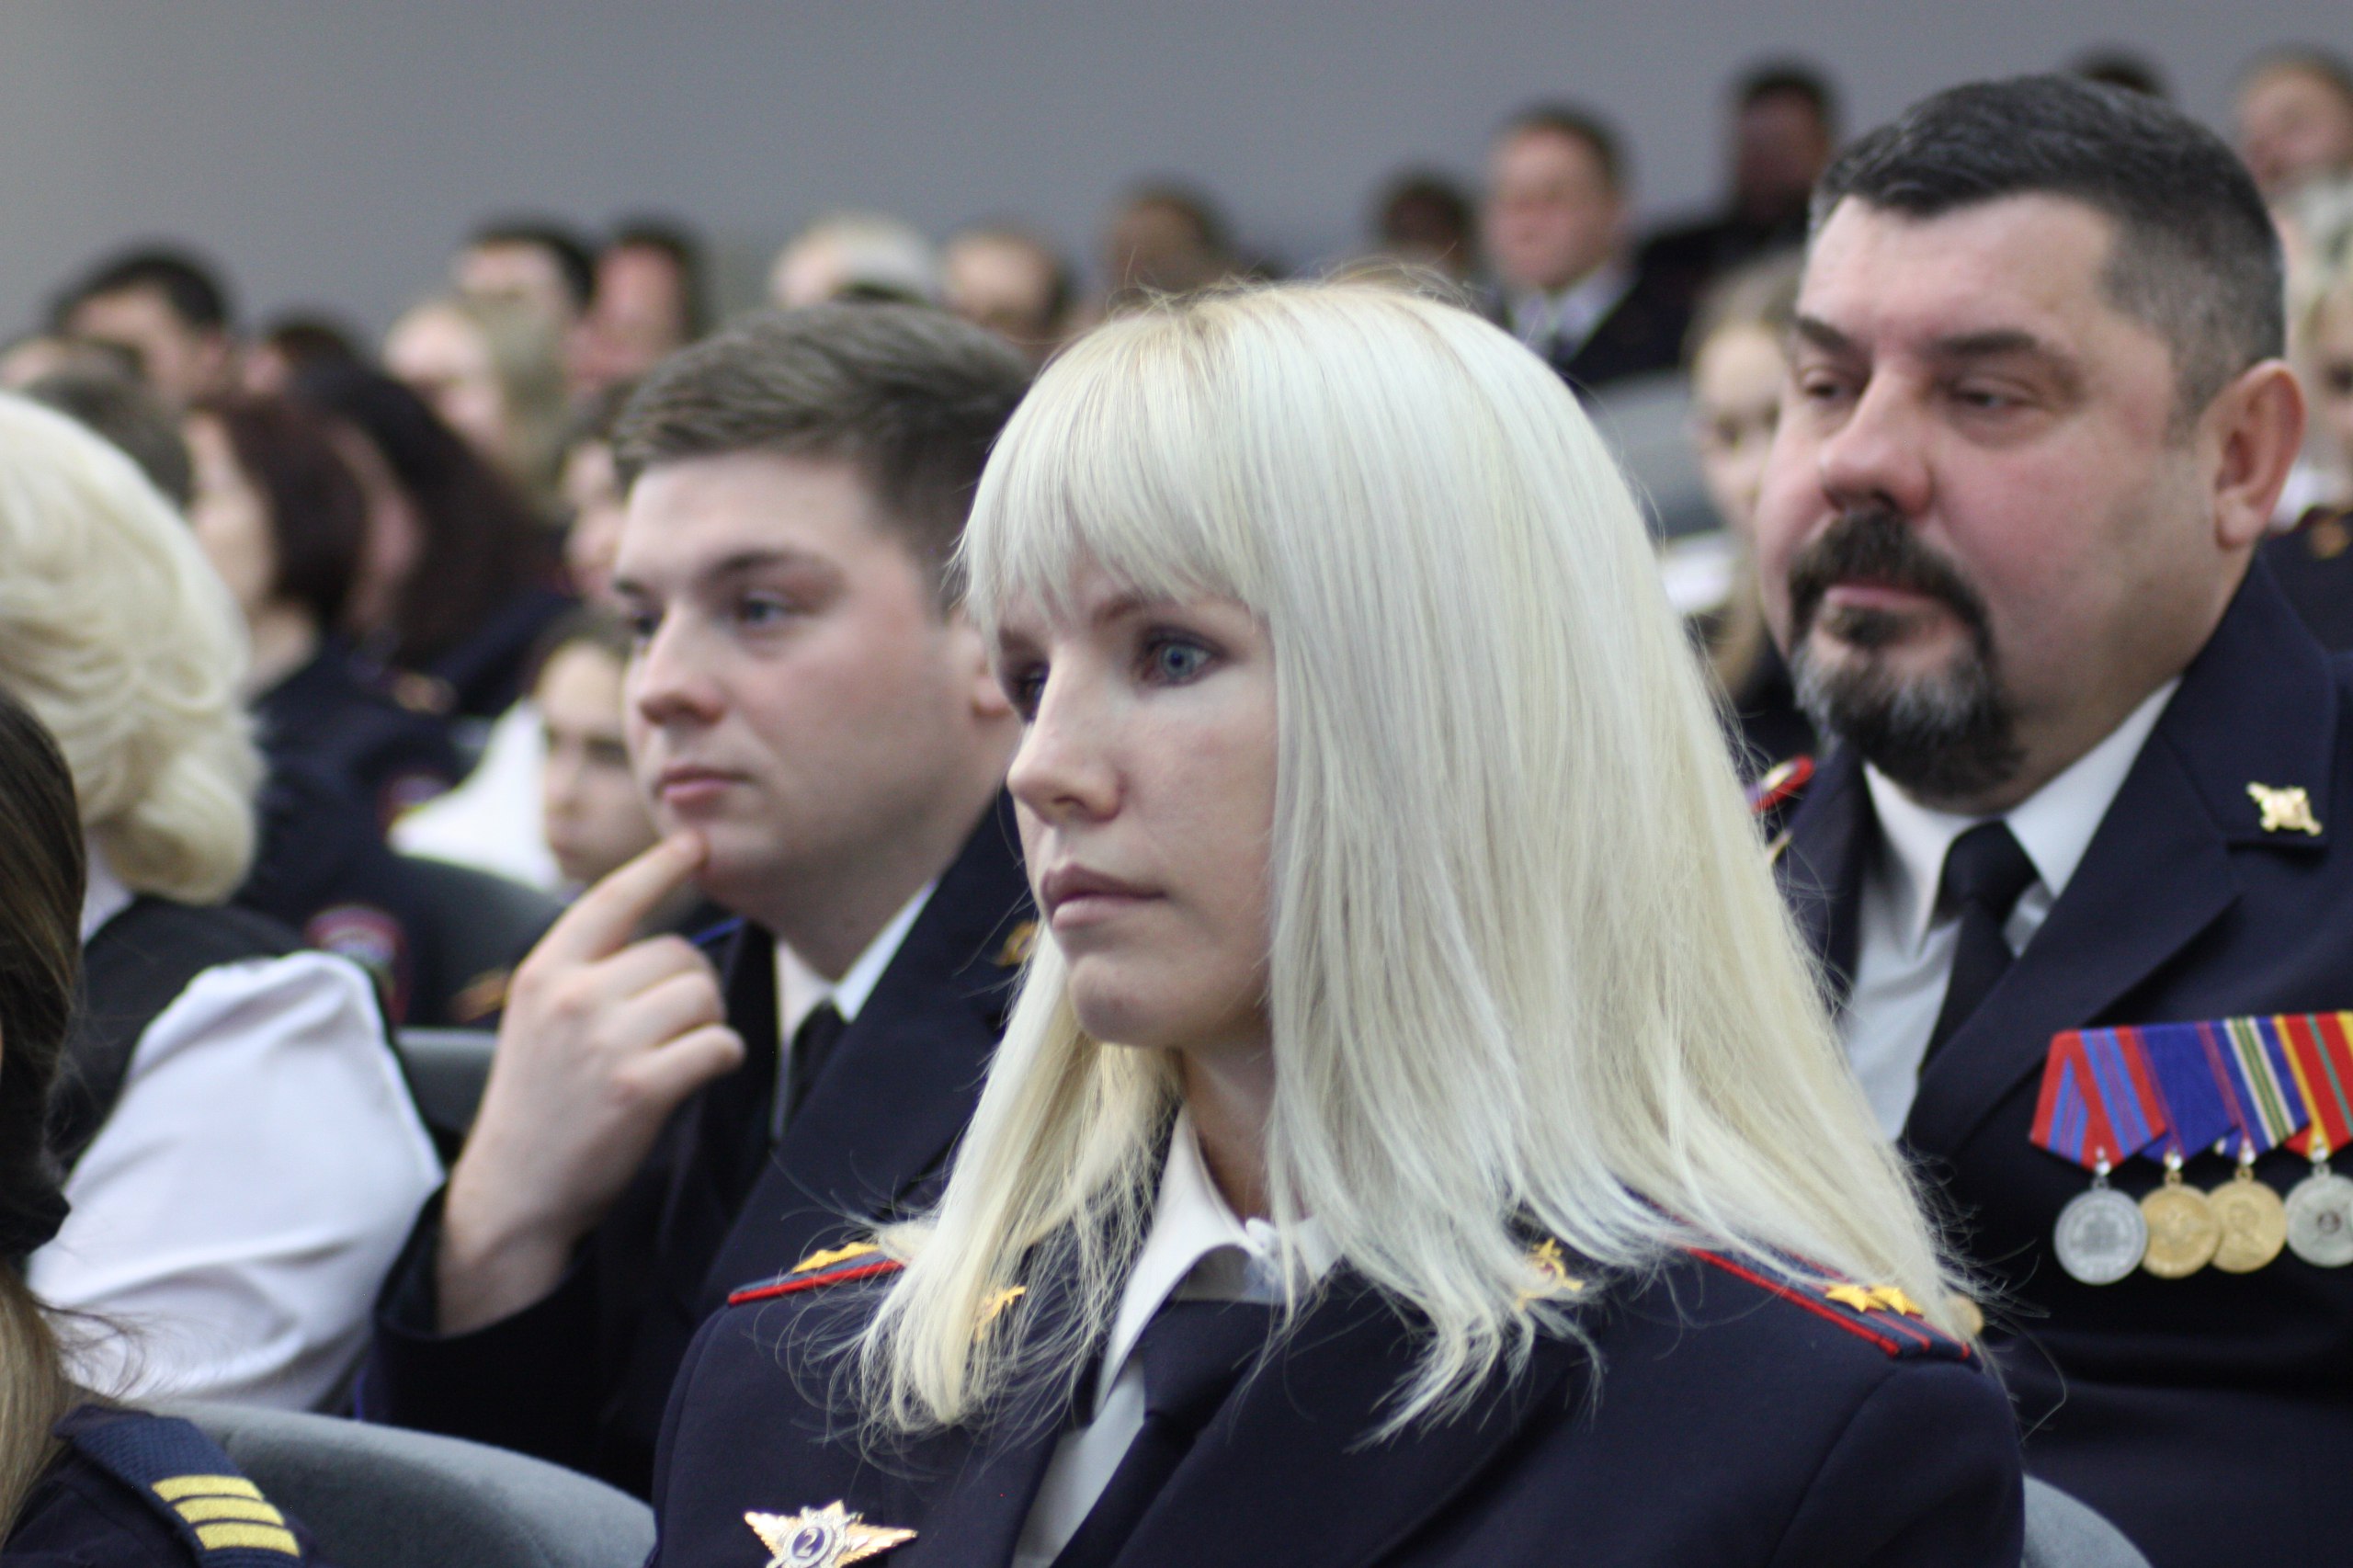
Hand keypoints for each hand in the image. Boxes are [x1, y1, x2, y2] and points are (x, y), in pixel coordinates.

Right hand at [437, 835, 745, 1332]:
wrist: (514, 1191)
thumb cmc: (540, 1101)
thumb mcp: (540, 1018)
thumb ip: (588, 973)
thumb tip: (669, 940)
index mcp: (544, 971)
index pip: (611, 899)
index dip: (659, 867)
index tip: (695, 844)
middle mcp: (571, 996)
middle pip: (680, 954)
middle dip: (694, 985)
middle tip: (674, 1026)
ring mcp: (604, 1042)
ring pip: (704, 995)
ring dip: (709, 1023)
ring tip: (679, 1052)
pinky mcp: (638, 1088)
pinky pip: (719, 1045)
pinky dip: (721, 1058)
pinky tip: (697, 1075)